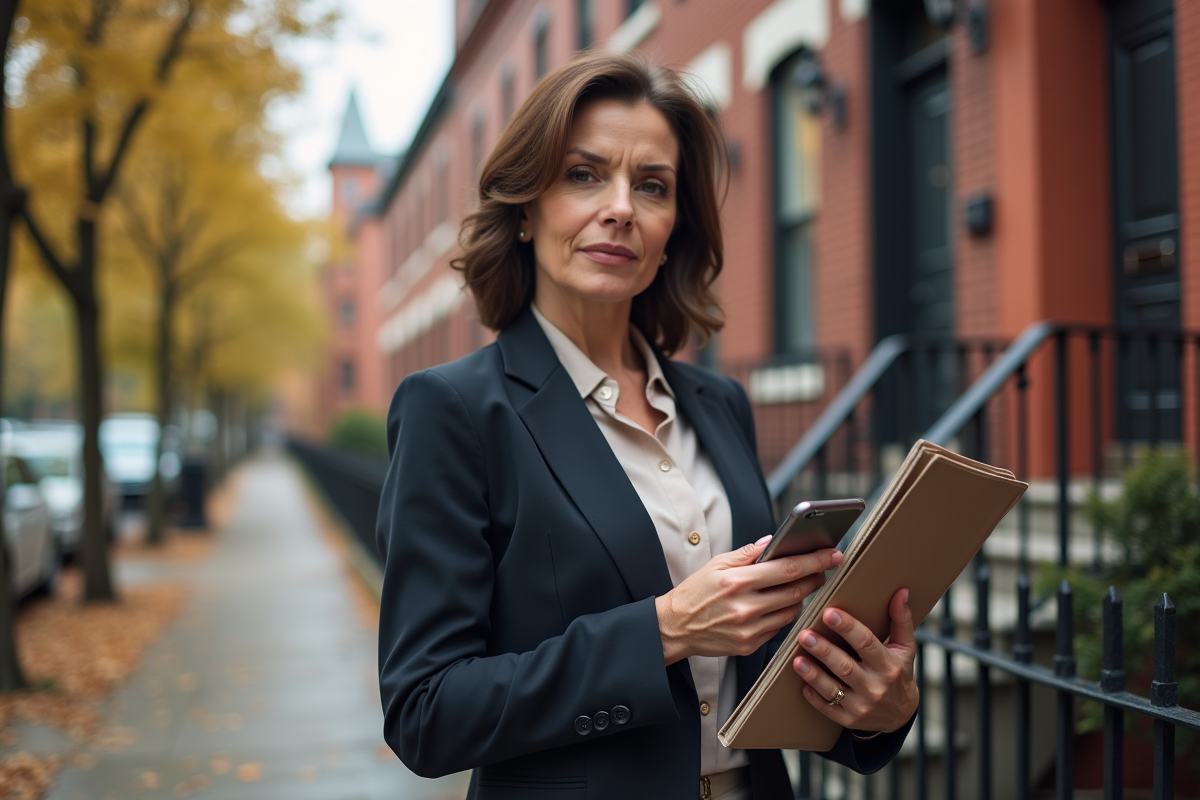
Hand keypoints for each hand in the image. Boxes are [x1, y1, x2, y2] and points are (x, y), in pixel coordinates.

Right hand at [655, 536, 842, 665]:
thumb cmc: (696, 592)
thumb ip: (748, 553)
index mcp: (738, 581)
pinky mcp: (749, 645)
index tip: (833, 554)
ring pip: (791, 611)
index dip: (815, 560)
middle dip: (814, 578)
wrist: (675, 627)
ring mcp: (749, 629)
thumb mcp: (717, 565)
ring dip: (800, 597)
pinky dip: (783, 614)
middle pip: (796, 591)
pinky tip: (778, 605)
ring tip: (798, 586)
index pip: (788, 568)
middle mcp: (745, 607)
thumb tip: (774, 541)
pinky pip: (779, 628)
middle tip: (821, 570)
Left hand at [792, 587, 918, 733]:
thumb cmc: (898, 672)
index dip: (848, 628)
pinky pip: (828, 709)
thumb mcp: (905, 648)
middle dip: (824, 650)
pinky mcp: (848, 719)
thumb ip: (901, 620)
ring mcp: (861, 706)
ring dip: (813, 675)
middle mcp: (876, 687)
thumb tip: (900, 591)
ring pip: (833, 690)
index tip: (829, 613)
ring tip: (797, 660)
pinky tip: (801, 684)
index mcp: (888, 665)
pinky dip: (814, 698)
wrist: (900, 714)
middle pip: (846, 667)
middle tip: (804, 634)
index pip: (867, 643)